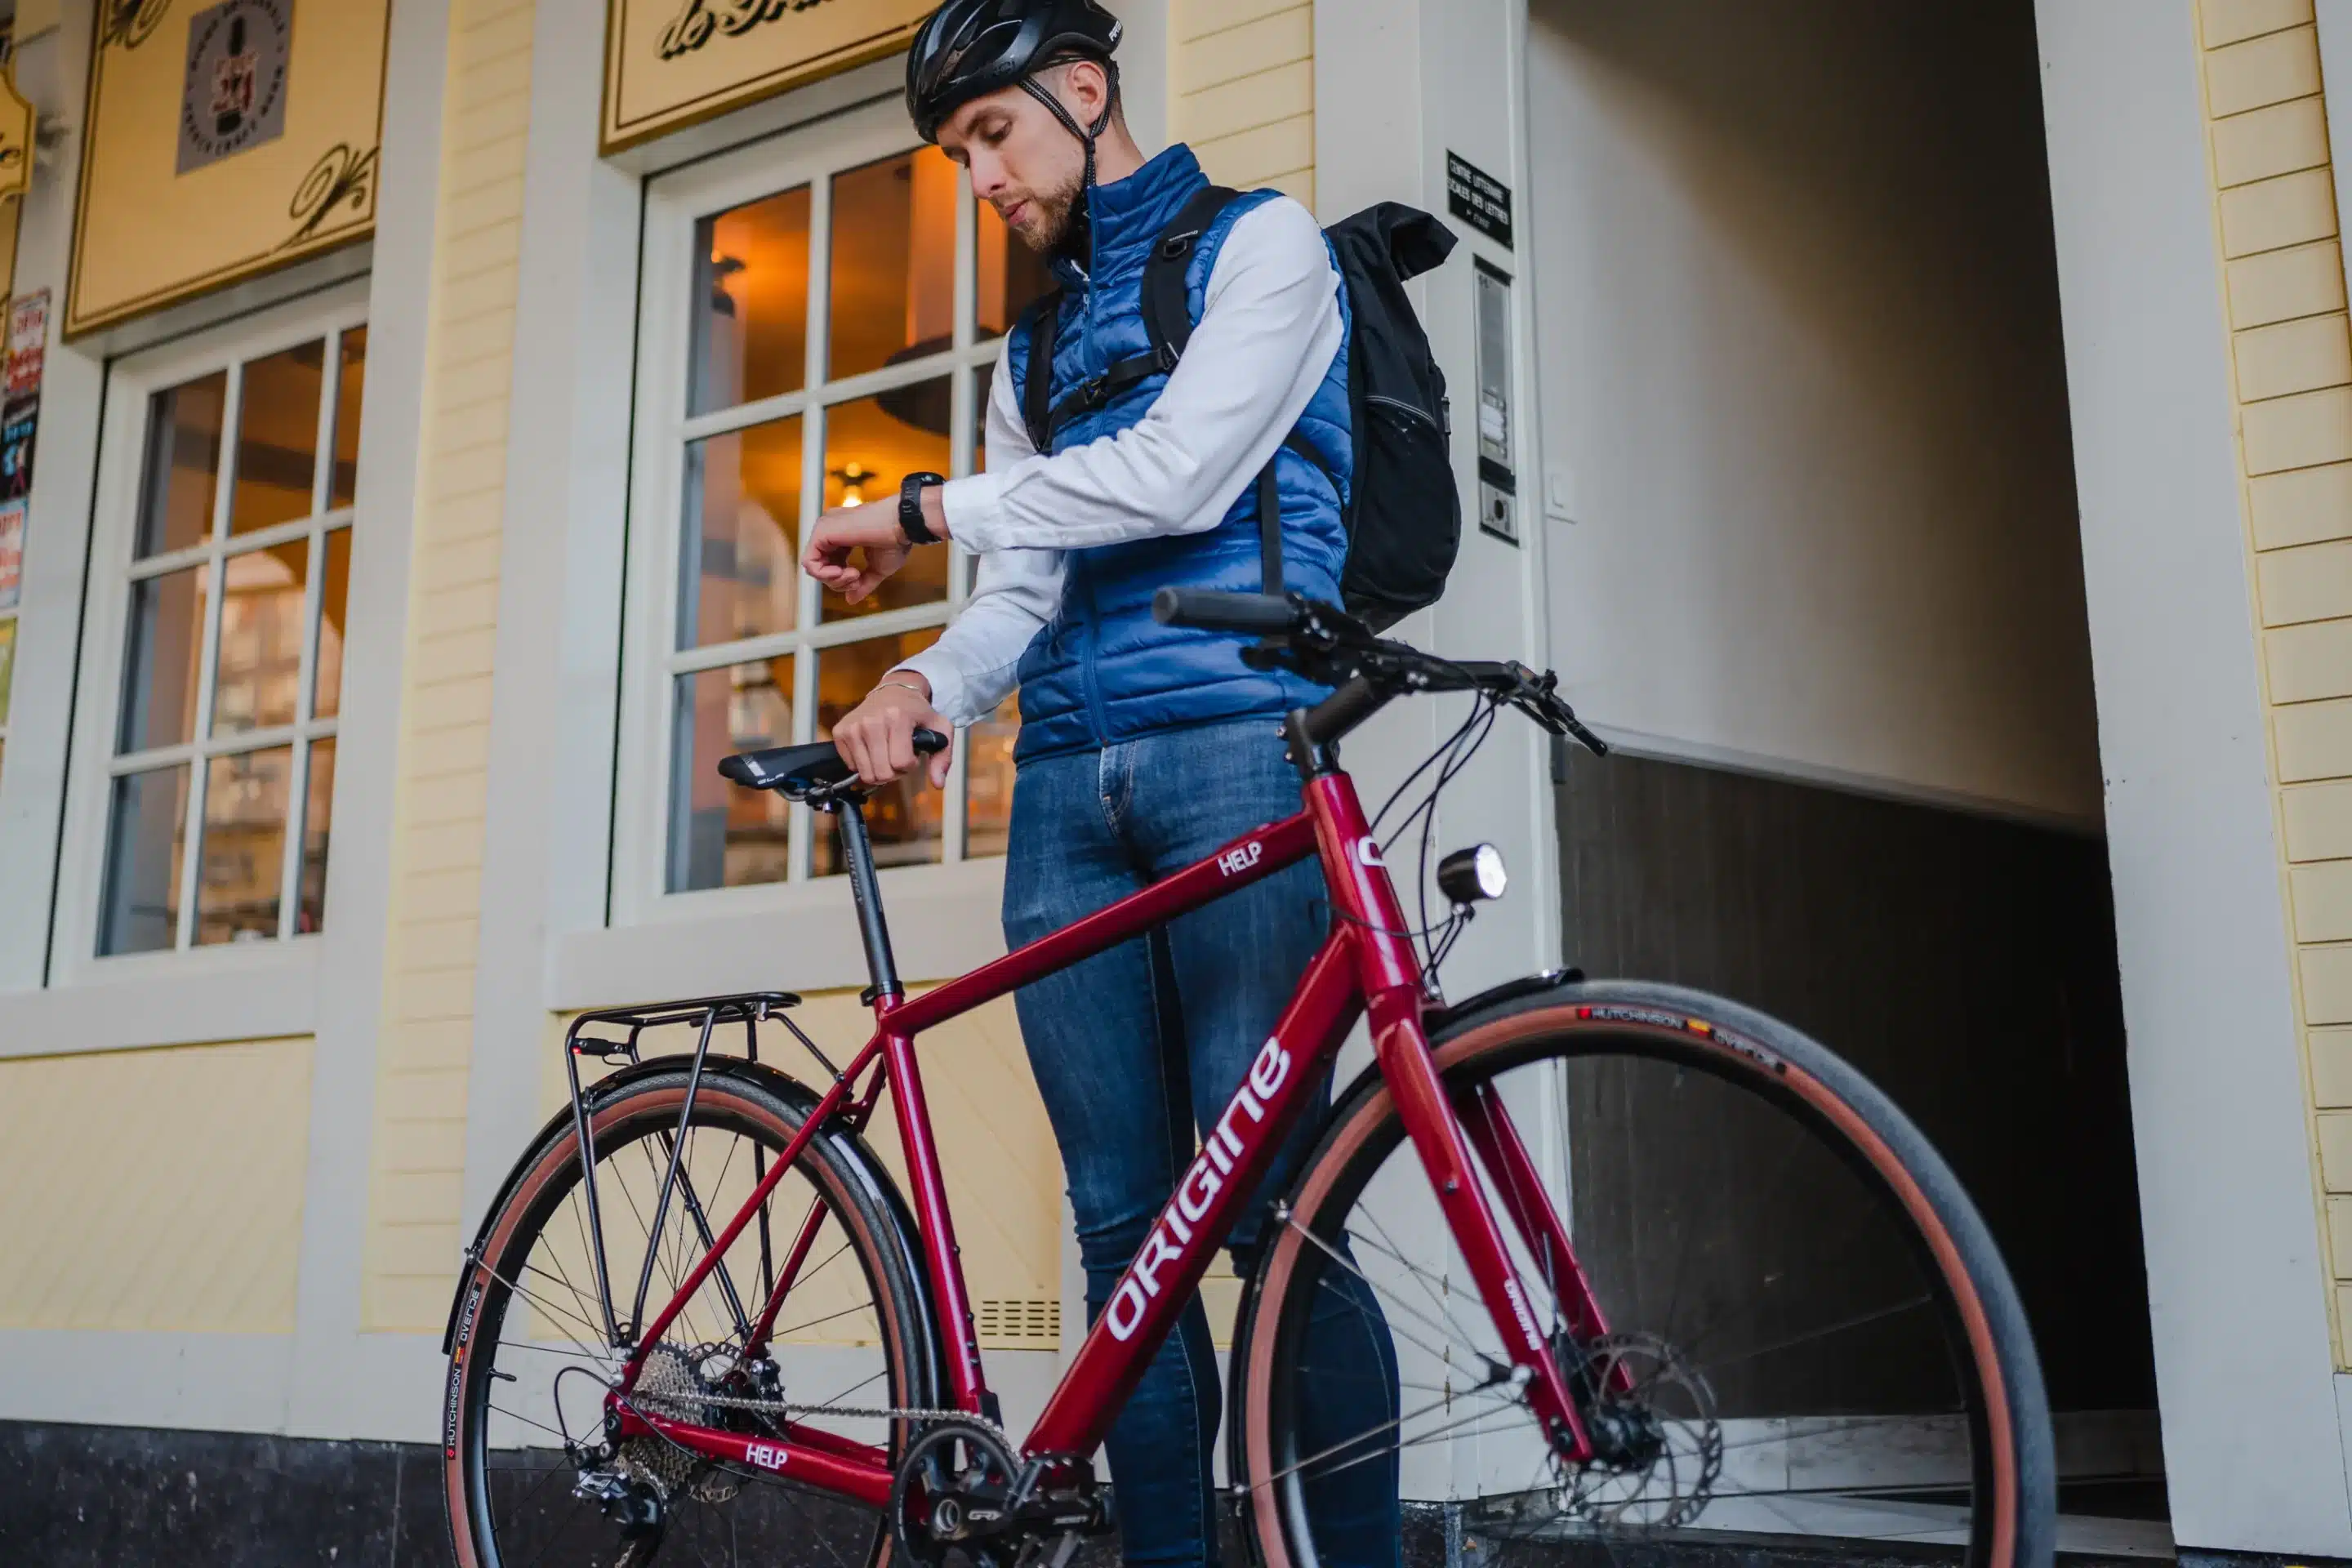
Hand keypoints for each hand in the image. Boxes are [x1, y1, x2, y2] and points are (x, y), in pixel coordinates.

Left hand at [803, 504, 910, 604]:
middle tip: (856, 580)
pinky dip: (824, 574)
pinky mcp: (822, 532)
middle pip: (820, 566)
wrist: (902, 525)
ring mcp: (825, 528)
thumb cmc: (895, 540)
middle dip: (837, 582)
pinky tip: (842, 572)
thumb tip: (850, 599)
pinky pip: (809, 562)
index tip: (859, 580)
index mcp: (842, 534)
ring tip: (854, 575)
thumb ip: (862, 583)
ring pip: (813, 566)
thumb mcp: (878, 568)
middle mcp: (830, 529)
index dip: (842, 579)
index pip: (830, 564)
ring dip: (833, 580)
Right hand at [833, 673, 952, 788]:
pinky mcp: (840, 731)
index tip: (912, 754)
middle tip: (898, 757)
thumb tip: (938, 784)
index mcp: (897, 718)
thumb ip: (943, 757)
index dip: (910, 766)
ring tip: (886, 754)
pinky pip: (851, 767)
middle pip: (882, 773)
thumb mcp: (940, 728)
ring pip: (866, 774)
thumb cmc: (917, 712)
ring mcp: (852, 727)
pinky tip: (872, 750)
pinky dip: (864, 764)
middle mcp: (871, 721)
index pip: (901, 764)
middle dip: (894, 772)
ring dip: (879, 771)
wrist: (893, 691)